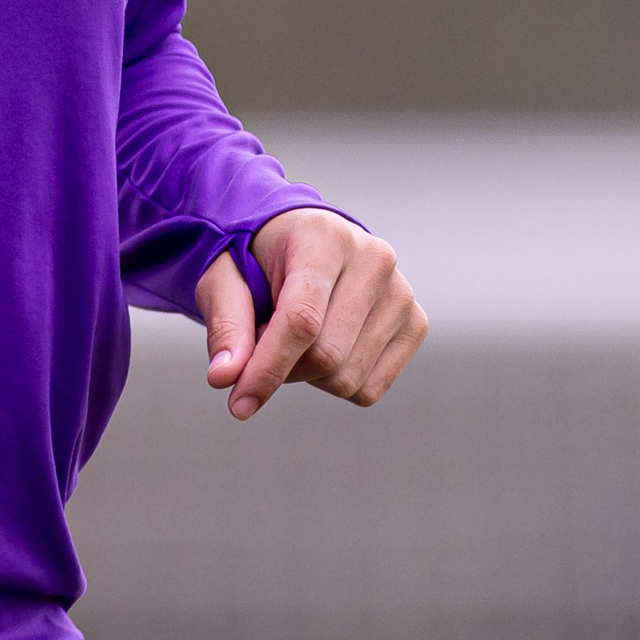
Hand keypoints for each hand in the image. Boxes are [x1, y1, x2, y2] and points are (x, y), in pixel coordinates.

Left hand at [195, 208, 427, 421]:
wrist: (302, 240)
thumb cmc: (258, 259)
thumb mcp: (224, 278)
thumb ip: (226, 324)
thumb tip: (225, 377)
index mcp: (323, 236)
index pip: (302, 319)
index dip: (267, 368)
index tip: (237, 402)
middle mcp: (373, 259)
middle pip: (326, 355)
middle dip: (283, 370)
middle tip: (260, 346)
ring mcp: (401, 292)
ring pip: (348, 378)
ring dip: (307, 376)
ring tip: (294, 339)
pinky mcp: (415, 323)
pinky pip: (370, 389)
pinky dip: (336, 384)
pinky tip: (324, 346)